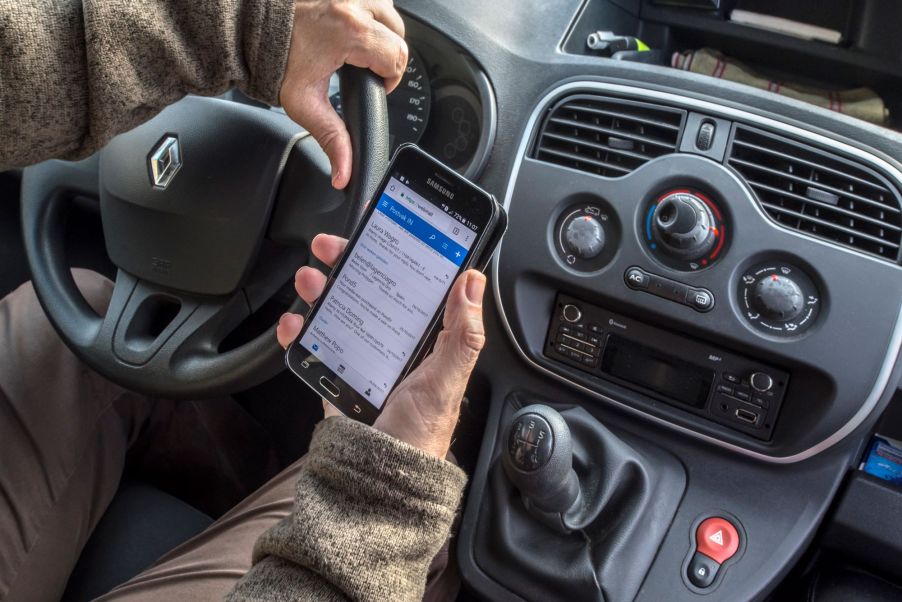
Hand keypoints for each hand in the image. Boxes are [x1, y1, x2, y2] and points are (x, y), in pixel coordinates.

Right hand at [277, 234, 486, 458]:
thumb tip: (473, 283)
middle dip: (347, 266)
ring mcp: (363, 361)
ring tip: (308, 280)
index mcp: (426, 341)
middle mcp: (395, 346)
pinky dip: (300, 333)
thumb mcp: (445, 381)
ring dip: (320, 291)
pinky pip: (316, 348)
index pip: (413, 288)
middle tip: (330, 249)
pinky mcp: (337, 379)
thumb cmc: (419, 435)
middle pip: (370, 293)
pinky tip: (293, 325)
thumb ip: (461, 334)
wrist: (379, 482)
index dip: (397, 258)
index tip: (380, 234)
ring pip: (340, 313)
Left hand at [280, 0, 407, 189]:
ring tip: (355, 48)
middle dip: (386, 55)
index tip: (372, 84)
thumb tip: (344, 174)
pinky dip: (367, 14)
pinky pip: (372, 0)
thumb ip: (332, 139)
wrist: (247, 27)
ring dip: (379, 32)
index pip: (397, 59)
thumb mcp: (305, 105)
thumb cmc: (272, 59)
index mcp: (352, 33)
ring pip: (389, 14)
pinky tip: (348, 28)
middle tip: (361, 68)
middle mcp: (355, 4)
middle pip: (398, 35)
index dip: (389, 78)